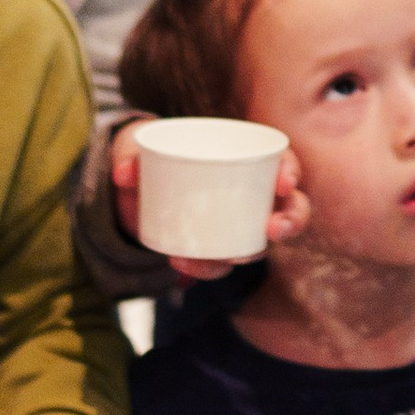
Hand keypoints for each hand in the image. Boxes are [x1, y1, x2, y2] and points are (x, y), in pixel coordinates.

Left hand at [112, 124, 308, 285]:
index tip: (283, 182)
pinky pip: (221, 263)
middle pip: (290, 208)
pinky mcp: (215, 248)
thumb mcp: (135, 146)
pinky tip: (181, 268)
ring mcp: (236, 224)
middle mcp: (250, 193)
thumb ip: (127, 153)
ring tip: (225, 259)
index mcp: (243, 156)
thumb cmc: (147, 156)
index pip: (283, 161)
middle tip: (273, 229)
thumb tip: (124, 175)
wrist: (131, 191)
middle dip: (290, 220)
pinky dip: (206, 269)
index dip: (290, 170)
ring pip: (259, 244)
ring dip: (246, 254)